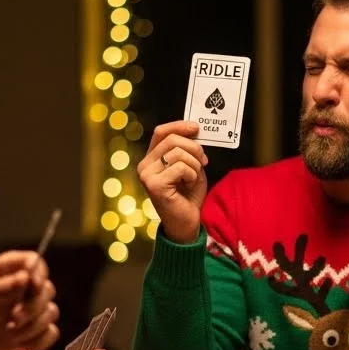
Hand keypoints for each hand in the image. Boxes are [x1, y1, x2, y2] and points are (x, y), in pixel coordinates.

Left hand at [0, 251, 59, 349]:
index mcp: (6, 272)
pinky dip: (39, 340)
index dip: (38, 271)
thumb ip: (0, 288)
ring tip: (11, 332)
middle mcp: (22, 289)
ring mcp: (29, 311)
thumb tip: (26, 277)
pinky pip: (51, 333)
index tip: (33, 285)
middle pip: (47, 288)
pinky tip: (21, 343)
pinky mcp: (33, 332)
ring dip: (34, 325)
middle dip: (34, 306)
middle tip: (14, 317)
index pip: (33, 261)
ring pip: (51, 312)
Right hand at [137, 121, 208, 243]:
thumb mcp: (191, 168)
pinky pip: (181, 167)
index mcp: (151, 159)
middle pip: (172, 139)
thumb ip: (189, 150)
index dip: (179, 125)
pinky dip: (192, 175)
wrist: (186, 224)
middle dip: (194, 148)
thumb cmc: (189, 196)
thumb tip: (194, 130)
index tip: (196, 127)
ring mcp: (147, 175)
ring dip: (194, 165)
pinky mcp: (154, 185)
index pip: (161, 132)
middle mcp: (144, 166)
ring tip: (192, 179)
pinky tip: (188, 186)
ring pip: (179, 153)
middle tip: (204, 161)